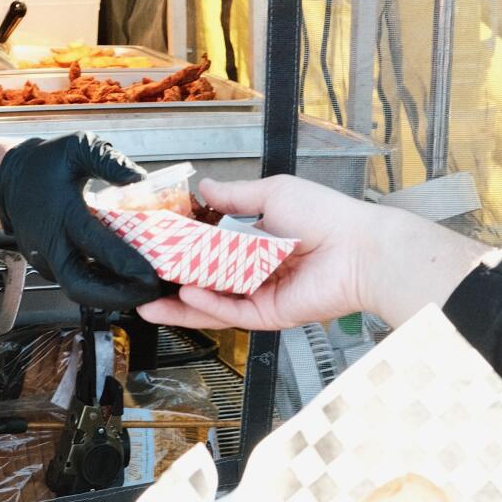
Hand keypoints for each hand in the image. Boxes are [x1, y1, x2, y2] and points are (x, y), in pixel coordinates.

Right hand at [0, 134, 166, 309]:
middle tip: (150, 294)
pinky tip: (124, 282)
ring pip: (79, 290)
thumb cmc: (46, 163)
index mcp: (63, 215)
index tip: (151, 274)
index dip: (125, 264)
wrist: (10, 179)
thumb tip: (139, 179)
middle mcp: (51, 243)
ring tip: (144, 291)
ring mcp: (45, 259)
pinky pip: (75, 283)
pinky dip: (100, 287)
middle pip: (81, 287)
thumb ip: (109, 161)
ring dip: (111, 295)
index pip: (96, 246)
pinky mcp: (46, 266)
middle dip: (117, 297)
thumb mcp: (78, 148)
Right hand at [138, 176, 485, 334]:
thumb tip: (203, 187)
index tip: (157, 243)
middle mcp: (257, 269)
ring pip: (212, 302)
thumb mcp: (272, 193)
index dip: (185, 246)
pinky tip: (184, 295)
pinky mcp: (269, 315)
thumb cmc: (326, 215)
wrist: (359, 249)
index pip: (212, 246)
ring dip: (180, 302)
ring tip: (148, 297)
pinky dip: (205, 305)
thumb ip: (234, 195)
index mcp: (259, 238)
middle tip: (142, 276)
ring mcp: (261, 294)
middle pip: (206, 279)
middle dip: (173, 279)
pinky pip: (230, 312)